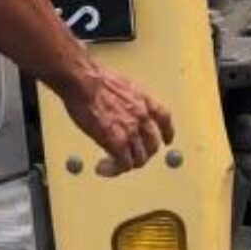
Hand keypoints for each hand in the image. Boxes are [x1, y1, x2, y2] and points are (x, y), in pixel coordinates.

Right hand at [55, 61, 173, 175]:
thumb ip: (128, 102)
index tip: (166, 140)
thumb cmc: (94, 80)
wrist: (84, 81)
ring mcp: (131, 131)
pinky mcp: (117, 142)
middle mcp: (142, 116)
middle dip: (142, 154)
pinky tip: (103, 167)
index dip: (167, 133)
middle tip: (129, 157)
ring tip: (112, 164)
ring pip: (139, 159)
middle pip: (152, 145)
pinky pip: (123, 164)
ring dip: (127, 164)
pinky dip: (114, 170)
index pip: (164, 119)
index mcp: (144, 100)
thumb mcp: (122, 86)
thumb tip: (123, 112)